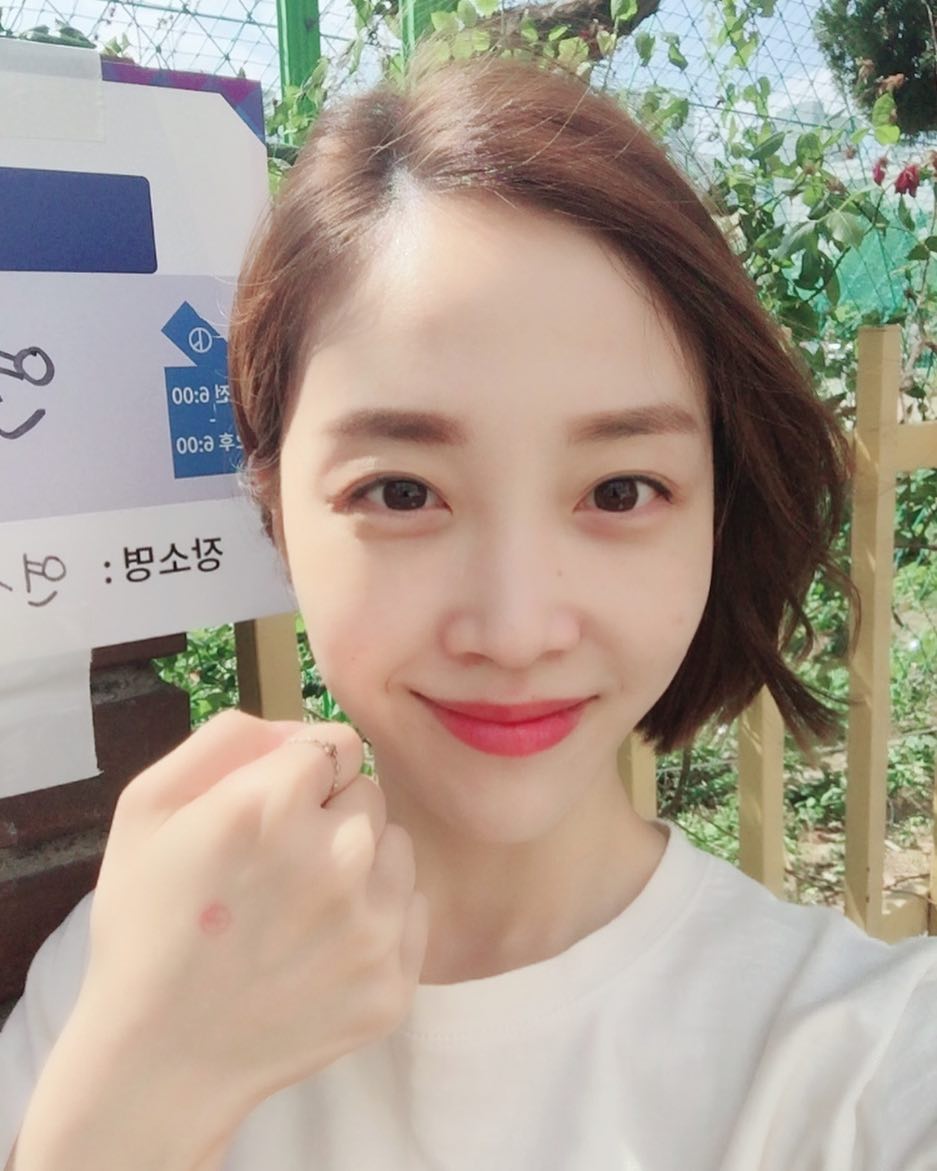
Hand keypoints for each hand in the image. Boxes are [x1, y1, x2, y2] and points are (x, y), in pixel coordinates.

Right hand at [76, 709, 427, 1114]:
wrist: (159, 1060)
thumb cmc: (147, 923)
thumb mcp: (147, 806)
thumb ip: (226, 740)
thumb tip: (298, 732)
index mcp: (272, 805)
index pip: (339, 743)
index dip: (305, 773)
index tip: (276, 811)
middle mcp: (337, 858)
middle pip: (371, 794)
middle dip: (333, 816)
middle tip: (281, 868)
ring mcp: (372, 926)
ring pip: (397, 850)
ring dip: (362, 866)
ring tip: (304, 909)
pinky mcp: (394, 983)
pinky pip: (411, 912)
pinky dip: (378, 923)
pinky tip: (324, 950)